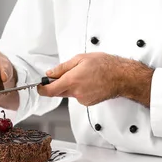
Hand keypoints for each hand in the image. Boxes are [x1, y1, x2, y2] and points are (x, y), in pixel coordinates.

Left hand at [37, 52, 152, 106]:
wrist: (122, 76)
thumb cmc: (105, 65)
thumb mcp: (81, 58)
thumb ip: (63, 67)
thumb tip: (50, 73)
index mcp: (72, 80)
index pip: (50, 90)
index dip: (42, 89)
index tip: (40, 86)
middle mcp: (76, 92)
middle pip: (59, 92)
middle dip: (59, 84)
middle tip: (67, 73)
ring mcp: (83, 99)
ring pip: (70, 93)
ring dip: (72, 86)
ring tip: (85, 75)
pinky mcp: (89, 102)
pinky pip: (79, 96)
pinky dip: (81, 89)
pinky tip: (90, 82)